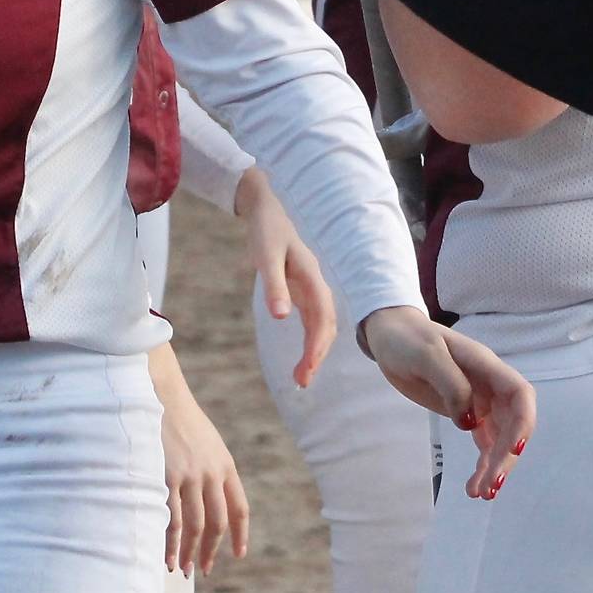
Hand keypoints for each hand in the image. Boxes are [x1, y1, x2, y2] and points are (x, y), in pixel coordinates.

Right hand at [150, 347, 249, 576]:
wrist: (160, 394)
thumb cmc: (181, 418)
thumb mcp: (208, 443)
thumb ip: (213, 469)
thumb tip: (211, 498)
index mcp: (225, 465)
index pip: (240, 508)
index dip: (240, 534)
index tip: (238, 555)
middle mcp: (212, 473)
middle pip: (218, 522)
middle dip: (211, 549)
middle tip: (203, 569)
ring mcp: (190, 476)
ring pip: (196, 525)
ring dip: (190, 551)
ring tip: (184, 569)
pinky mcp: (168, 476)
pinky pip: (172, 518)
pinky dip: (171, 542)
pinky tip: (168, 556)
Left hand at [234, 169, 335, 387]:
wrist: (266, 209)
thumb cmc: (266, 231)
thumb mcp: (266, 257)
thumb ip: (274, 286)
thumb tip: (281, 318)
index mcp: (312, 279)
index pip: (322, 321)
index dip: (316, 348)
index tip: (305, 372)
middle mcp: (317, 286)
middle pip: (326, 327)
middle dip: (317, 356)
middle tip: (302, 383)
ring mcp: (311, 288)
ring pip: (322, 325)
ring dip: (316, 351)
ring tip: (303, 377)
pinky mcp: (302, 289)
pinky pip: (313, 320)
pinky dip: (311, 339)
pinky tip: (304, 355)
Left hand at [359, 305, 534, 499]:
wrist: (389, 335)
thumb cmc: (408, 339)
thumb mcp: (426, 355)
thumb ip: (451, 384)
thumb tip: (469, 422)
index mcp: (485, 366)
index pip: (519, 395)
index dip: (524, 422)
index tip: (515, 449)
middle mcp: (488, 385)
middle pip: (512, 424)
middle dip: (506, 456)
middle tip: (490, 485)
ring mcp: (478, 399)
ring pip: (499, 438)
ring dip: (495, 466)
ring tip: (481, 494)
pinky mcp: (463, 411)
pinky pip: (482, 441)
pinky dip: (482, 464)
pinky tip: (473, 486)